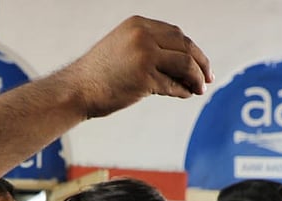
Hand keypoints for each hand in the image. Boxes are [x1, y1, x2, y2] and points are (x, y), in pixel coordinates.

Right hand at [60, 16, 213, 118]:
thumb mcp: (122, 48)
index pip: (176, 34)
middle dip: (200, 63)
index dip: (192, 50)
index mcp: (138, 24)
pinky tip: (185, 95)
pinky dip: (183, 91)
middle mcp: (142, 36)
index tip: (200, 64)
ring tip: (199, 89)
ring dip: (196, 78)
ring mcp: (144, 56)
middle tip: (207, 79)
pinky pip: (173, 85)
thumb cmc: (97, 74)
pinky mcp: (144, 78)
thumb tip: (180, 61)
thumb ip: (148, 47)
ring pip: (185, 65)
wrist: (75, 90)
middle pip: (185, 46)